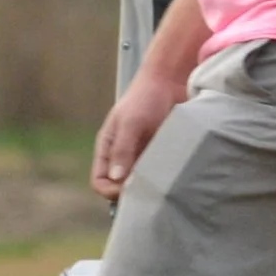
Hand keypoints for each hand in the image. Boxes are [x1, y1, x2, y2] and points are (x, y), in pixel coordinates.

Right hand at [93, 71, 186, 198]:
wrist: (171, 81)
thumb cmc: (145, 97)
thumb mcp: (131, 122)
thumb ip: (122, 149)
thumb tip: (117, 179)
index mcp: (108, 149)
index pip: (100, 182)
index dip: (110, 191)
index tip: (129, 189)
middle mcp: (123, 157)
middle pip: (120, 188)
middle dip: (132, 194)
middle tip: (150, 191)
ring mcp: (143, 157)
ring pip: (142, 184)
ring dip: (151, 187)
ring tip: (164, 184)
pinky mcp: (162, 156)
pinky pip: (160, 175)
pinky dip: (165, 179)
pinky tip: (175, 176)